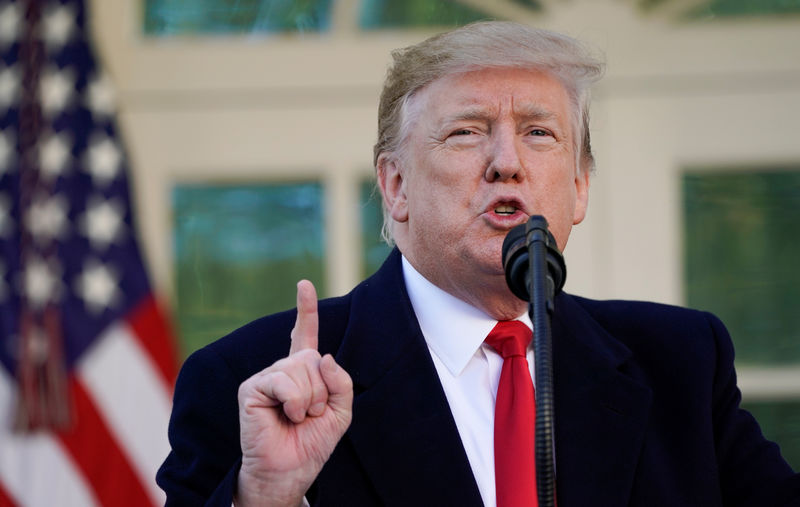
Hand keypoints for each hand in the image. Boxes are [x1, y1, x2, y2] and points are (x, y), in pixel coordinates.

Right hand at [235, 280, 352, 505]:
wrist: (290, 470)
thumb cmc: (312, 443)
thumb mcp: (341, 412)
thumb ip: (340, 382)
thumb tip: (322, 355)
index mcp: (303, 372)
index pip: (304, 335)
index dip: (306, 310)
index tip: (304, 284)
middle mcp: (283, 369)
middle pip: (313, 358)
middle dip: (322, 391)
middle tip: (309, 415)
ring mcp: (266, 376)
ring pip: (300, 369)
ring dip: (309, 400)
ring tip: (297, 418)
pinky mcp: (251, 388)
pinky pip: (283, 381)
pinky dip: (293, 402)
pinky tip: (285, 416)